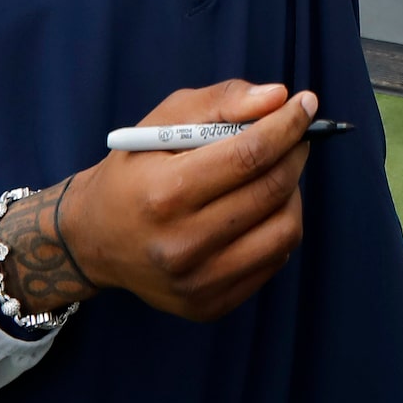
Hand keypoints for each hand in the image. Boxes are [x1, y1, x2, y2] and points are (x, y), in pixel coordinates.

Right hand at [2, 81, 315, 320]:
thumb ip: (221, 101)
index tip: (306, 105)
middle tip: (296, 137)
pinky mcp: (209, 305)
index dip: (286, 126)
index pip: (248, 156)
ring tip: (275, 174)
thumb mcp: (163, 121)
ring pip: (284, 231)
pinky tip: (258, 211)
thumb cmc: (135, 170)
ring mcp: (196, 282)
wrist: (96, 239)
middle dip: (294, 154)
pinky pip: (273, 262)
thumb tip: (279, 97)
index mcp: (164, 193)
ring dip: (292, 193)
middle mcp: (180, 245)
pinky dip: (277, 228)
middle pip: (270, 191)